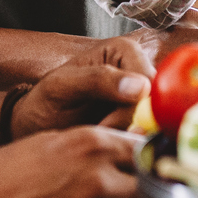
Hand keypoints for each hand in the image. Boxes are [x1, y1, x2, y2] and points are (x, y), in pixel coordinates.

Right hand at [0, 126, 147, 197]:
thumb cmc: (1, 176)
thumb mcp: (49, 142)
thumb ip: (94, 145)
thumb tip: (132, 147)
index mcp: (91, 144)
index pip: (147, 148)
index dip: (151, 157)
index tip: (154, 163)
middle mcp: (100, 180)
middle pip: (154, 185)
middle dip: (152, 188)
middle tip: (150, 192)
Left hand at [11, 38, 152, 136]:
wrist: (39, 126)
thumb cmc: (45, 102)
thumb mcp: (61, 86)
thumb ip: (95, 80)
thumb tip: (140, 87)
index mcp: (124, 51)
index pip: (148, 82)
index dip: (132, 109)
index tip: (104, 126)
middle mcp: (140, 70)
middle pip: (158, 105)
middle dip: (132, 126)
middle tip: (102, 137)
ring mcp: (144, 97)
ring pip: (156, 124)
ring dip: (131, 138)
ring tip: (100, 140)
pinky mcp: (143, 121)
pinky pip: (151, 136)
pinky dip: (132, 145)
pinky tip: (109, 146)